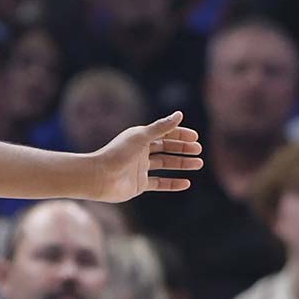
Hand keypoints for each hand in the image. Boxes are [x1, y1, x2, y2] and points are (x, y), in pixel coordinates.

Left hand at [88, 111, 203, 202]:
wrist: (98, 177)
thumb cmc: (118, 153)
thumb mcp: (142, 137)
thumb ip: (162, 127)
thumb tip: (180, 114)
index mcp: (140, 138)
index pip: (165, 134)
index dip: (180, 135)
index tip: (195, 138)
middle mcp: (141, 152)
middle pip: (167, 149)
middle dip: (184, 149)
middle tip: (199, 151)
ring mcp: (141, 169)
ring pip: (166, 165)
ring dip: (182, 164)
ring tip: (198, 164)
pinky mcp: (140, 184)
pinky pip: (160, 183)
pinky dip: (173, 183)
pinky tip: (187, 183)